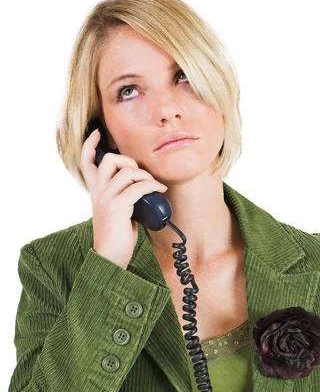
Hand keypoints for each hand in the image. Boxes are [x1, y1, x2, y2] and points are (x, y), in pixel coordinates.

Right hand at [80, 128, 167, 268]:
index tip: (97, 134)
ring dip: (146, 176)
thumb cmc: (117, 236)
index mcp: (95, 192)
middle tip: (141, 174)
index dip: (90, 145)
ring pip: (127, 172)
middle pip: (109, 160)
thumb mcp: (117, 211)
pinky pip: (138, 187)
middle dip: (128, 160)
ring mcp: (106, 198)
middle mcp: (98, 192)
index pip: (86, 162)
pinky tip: (160, 191)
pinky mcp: (118, 206)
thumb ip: (122, 196)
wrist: (110, 257)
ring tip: (155, 186)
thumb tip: (143, 187)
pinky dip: (152, 185)